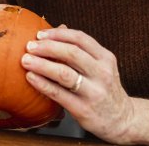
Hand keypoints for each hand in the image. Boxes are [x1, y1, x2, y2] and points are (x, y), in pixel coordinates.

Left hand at [21, 25, 134, 142]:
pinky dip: (43, 84)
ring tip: (25, 60)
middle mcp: (102, 73)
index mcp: (106, 58)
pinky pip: (59, 94)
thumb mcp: (100, 66)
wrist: (122, 120)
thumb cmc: (104, 89)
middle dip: (47, 47)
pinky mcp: (84, 109)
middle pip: (72, 53)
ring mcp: (94, 92)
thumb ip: (82, 50)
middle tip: (29, 46)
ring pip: (64, 73)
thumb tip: (58, 27)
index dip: (58, 34)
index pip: (81, 39)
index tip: (40, 34)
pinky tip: (31, 78)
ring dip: (42, 64)